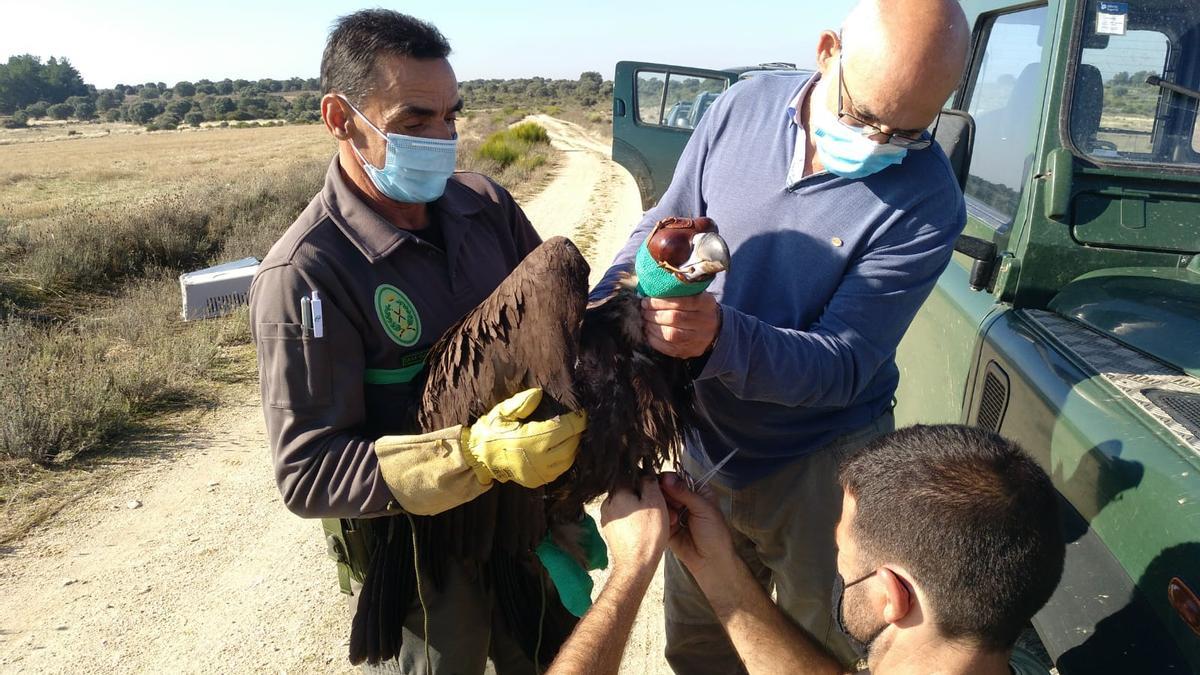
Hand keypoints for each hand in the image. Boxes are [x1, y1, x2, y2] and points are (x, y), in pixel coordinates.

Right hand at [463, 388, 586, 488]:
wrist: (478, 458)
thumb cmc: (491, 431)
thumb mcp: (502, 412)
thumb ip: (521, 403)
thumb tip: (539, 393)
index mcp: (531, 440)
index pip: (565, 429)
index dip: (578, 420)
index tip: (583, 413)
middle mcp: (538, 459)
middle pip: (571, 445)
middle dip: (577, 433)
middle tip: (576, 423)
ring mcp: (538, 473)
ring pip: (568, 460)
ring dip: (573, 447)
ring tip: (571, 435)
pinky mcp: (537, 481)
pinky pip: (559, 471)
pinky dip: (564, 460)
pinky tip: (561, 449)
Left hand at [600, 477, 669, 577]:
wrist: (636, 565)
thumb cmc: (647, 534)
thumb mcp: (655, 502)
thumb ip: (649, 482)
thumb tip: (645, 473)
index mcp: (616, 493)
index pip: (628, 473)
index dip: (644, 476)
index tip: (654, 483)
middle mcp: (607, 504)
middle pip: (628, 491)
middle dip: (645, 495)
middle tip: (662, 504)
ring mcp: (607, 519)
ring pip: (628, 506)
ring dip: (642, 508)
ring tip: (658, 518)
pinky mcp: (611, 532)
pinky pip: (625, 519)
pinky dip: (636, 520)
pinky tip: (648, 528)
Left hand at [641, 294, 719, 358]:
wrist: (713, 329)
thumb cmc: (697, 308)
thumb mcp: (694, 294)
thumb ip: (676, 291)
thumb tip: (649, 290)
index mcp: (706, 303)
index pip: (681, 301)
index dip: (660, 302)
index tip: (646, 300)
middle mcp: (704, 321)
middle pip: (674, 318)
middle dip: (654, 314)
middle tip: (644, 311)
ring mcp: (698, 339)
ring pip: (671, 334)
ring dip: (652, 327)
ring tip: (645, 320)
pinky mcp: (689, 351)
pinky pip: (668, 348)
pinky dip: (654, 340)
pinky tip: (649, 332)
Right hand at [660, 473, 737, 577]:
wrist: (710, 561)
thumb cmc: (715, 534)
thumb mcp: (704, 509)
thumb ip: (685, 492)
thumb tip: (667, 477)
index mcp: (697, 491)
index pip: (678, 478)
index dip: (669, 479)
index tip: (663, 482)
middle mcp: (684, 499)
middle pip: (665, 488)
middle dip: (665, 494)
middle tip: (672, 504)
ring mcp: (673, 512)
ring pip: (659, 502)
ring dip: (664, 508)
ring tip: (674, 519)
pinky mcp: (665, 525)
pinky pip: (657, 516)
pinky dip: (661, 518)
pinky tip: (671, 524)